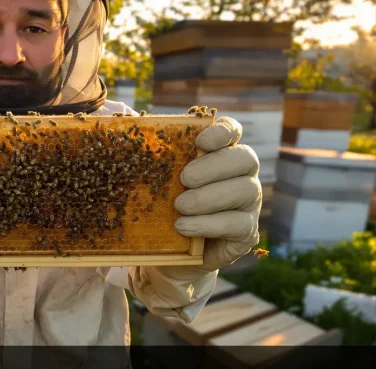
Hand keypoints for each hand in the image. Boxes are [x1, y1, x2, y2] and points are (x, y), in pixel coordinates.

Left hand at [174, 116, 261, 271]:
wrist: (174, 253)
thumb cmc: (166, 208)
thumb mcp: (160, 183)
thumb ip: (160, 163)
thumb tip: (135, 141)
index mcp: (222, 154)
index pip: (233, 131)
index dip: (222, 131)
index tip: (200, 140)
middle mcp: (242, 175)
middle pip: (245, 158)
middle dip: (213, 166)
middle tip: (184, 178)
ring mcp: (249, 203)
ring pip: (245, 190)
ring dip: (208, 197)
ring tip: (180, 206)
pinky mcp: (247, 232)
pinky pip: (237, 224)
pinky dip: (207, 224)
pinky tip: (182, 226)